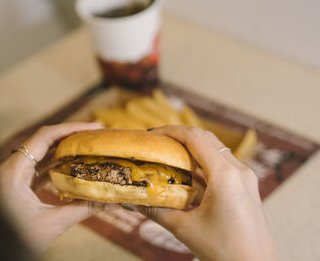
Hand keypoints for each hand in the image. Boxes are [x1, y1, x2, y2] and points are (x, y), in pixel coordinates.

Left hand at [0, 123, 115, 254]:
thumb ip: (82, 209)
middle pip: (44, 140)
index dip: (72, 128)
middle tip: (96, 135)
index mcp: (13, 172)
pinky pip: (37, 166)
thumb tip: (112, 201)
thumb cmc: (13, 242)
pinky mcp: (15, 183)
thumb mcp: (51, 225)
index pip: (44, 136)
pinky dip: (56, 163)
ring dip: (64, 149)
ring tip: (88, 147)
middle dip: (71, 136)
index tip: (95, 128)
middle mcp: (9, 168)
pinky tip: (72, 164)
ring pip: (40, 153)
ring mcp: (11, 175)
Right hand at [138, 126, 278, 260]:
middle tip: (157, 144)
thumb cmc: (226, 252)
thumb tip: (134, 201)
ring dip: (191, 149)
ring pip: (215, 149)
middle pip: (205, 138)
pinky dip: (202, 162)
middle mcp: (239, 170)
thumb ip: (157, 211)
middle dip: (179, 137)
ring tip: (169, 156)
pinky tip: (188, 175)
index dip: (170, 131)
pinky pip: (222, 163)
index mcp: (225, 175)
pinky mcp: (245, 185)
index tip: (151, 135)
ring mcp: (245, 176)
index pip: (195, 137)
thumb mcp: (186, 229)